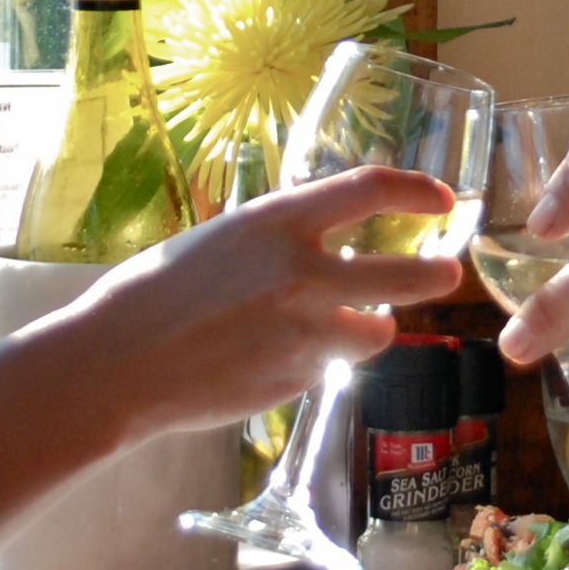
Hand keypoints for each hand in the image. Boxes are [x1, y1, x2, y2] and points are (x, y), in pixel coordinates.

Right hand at [38, 163, 462, 436]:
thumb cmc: (153, 293)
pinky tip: (275, 358)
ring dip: (371, 329)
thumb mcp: (222, 239)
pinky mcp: (299, 380)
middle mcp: (302, 272)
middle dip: (437, 276)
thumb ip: (277, 240)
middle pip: (406, 273)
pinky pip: (329, 367)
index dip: (415, 190)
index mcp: (278, 222)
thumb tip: (318, 244)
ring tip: (349, 328)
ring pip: (376, 331)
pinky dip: (319, 362)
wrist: (120, 362)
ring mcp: (306, 332)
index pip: (369, 189)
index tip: (441, 199)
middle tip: (448, 275)